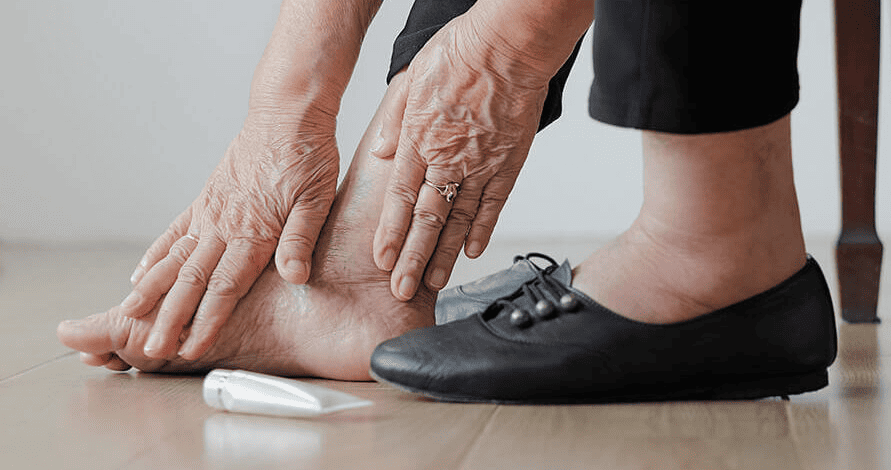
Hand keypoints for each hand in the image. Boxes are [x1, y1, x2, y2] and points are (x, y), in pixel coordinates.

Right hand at [122, 119, 338, 360]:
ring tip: (130, 318)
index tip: (191, 348)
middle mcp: (224, 224)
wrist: (287, 111)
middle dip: (172, 317)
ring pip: (176, 258)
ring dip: (153, 291)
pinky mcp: (207, 198)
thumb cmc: (307, 154)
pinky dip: (156, 254)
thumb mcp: (317, 197)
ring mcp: (211, 211)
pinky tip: (140, 275)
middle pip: (192, 280)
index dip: (208, 321)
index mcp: (254, 230)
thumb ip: (301, 238)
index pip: (226, 287)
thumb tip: (294, 277)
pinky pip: (175, 230)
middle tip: (153, 348)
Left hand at [370, 12, 551, 300]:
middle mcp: (448, 160)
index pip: (399, 197)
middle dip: (412, 258)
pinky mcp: (509, 164)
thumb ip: (393, 119)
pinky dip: (482, 230)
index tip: (381, 259)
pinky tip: (472, 252)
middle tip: (401, 289)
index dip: (390, 232)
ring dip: (444, 255)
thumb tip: (379, 153)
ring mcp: (481, 166)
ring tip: (431, 282)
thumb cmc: (461, 52)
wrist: (510, 43)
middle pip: (427, 219)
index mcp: (419, 140)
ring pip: (459, 220)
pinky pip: (493, 205)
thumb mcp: (411, 78)